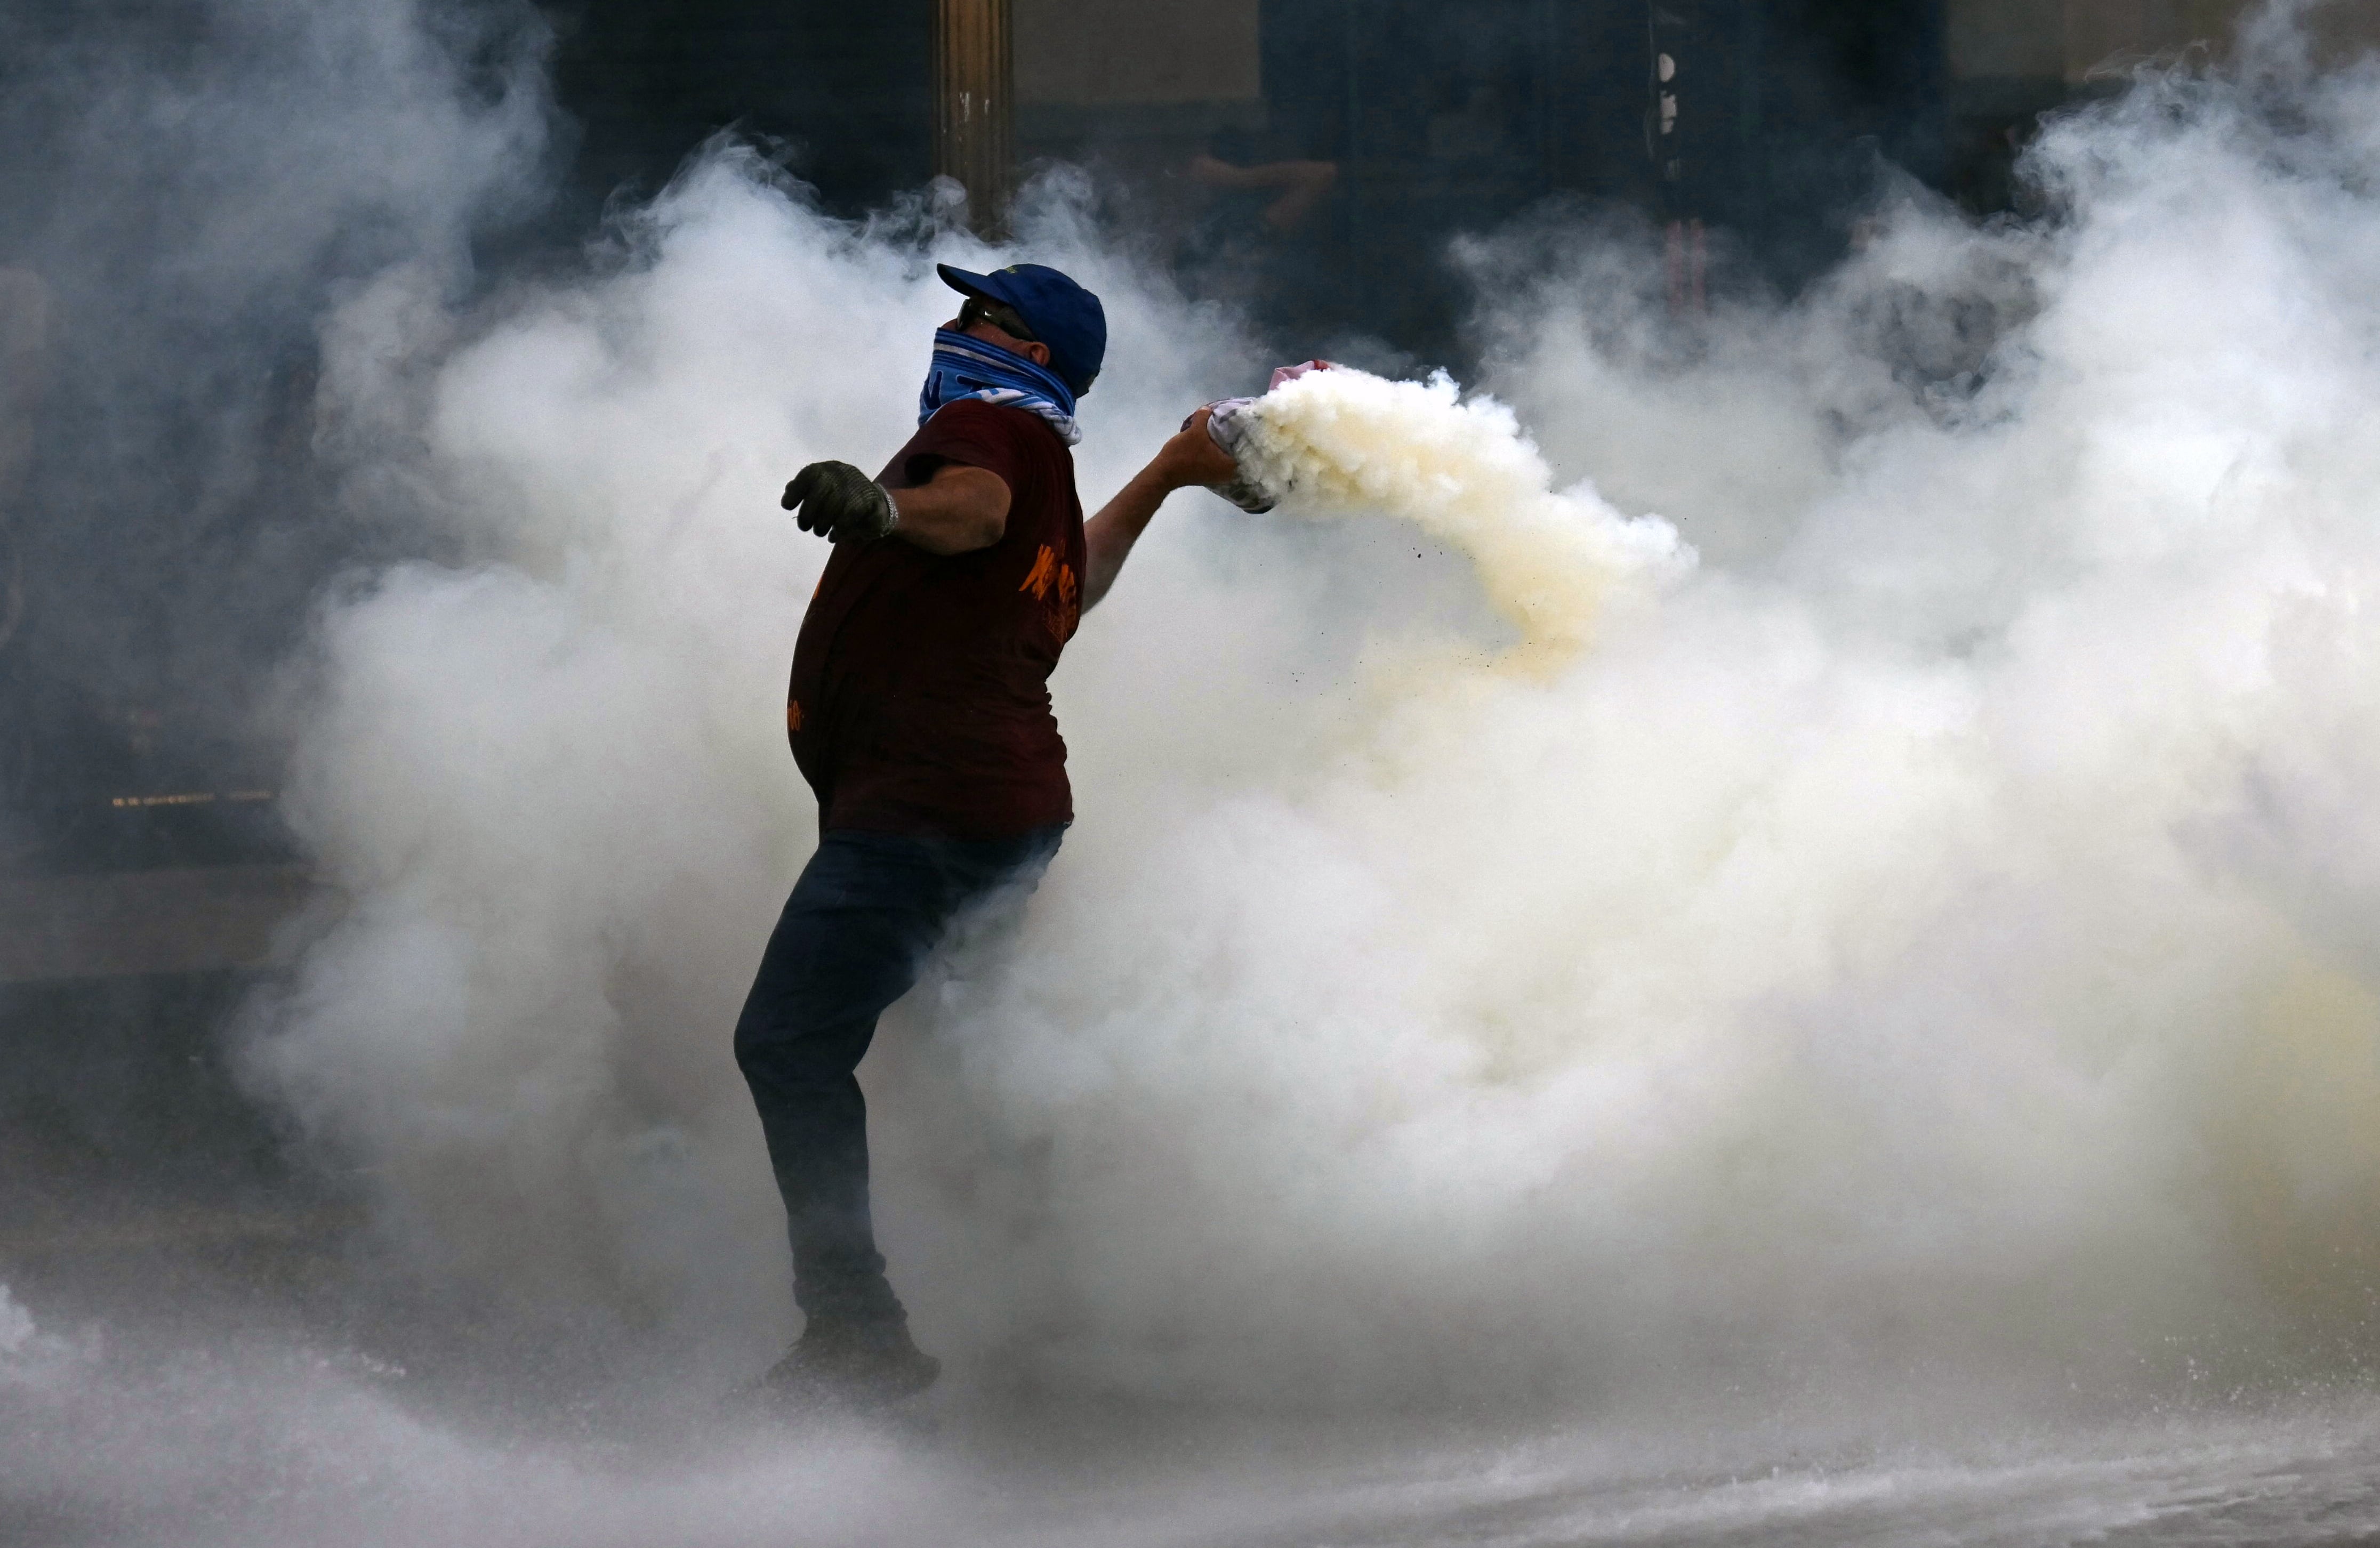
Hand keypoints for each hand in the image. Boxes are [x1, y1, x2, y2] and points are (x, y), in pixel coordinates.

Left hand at [782, 460, 896, 542]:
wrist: (876, 507)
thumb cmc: (843, 501)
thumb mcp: (823, 492)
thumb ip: (805, 490)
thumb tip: (788, 493)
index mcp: (829, 469)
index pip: (809, 474)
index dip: (796, 491)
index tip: (787, 506)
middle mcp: (842, 473)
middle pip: (820, 490)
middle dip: (808, 512)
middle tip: (804, 527)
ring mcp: (857, 485)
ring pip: (834, 505)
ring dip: (822, 523)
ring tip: (819, 532)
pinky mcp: (869, 500)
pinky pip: (849, 516)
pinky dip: (839, 529)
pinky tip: (834, 536)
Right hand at [1153, 407, 1242, 490]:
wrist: (1165, 472)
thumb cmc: (1183, 454)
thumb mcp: (1194, 431)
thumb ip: (1203, 416)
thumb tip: (1207, 408)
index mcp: (1231, 465)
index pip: (1244, 445)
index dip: (1241, 431)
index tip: (1239, 420)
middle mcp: (1229, 473)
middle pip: (1234, 449)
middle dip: (1231, 436)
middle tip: (1229, 421)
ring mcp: (1219, 476)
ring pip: (1225, 453)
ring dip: (1221, 442)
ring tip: (1221, 427)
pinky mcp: (1210, 475)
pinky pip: (1218, 458)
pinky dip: (1215, 449)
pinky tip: (1212, 439)